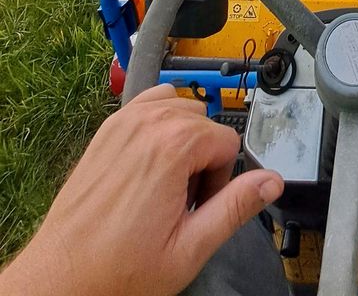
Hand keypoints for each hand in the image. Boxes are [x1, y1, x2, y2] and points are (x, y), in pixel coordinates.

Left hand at [0, 84, 283, 295]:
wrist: (61, 278)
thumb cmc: (118, 270)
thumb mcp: (189, 249)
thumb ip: (235, 208)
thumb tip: (271, 181)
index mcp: (173, 147)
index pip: (227, 141)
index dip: (221, 178)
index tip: (200, 206)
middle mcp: (148, 123)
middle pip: (205, 123)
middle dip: (203, 158)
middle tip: (182, 202)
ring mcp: (123, 122)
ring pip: (180, 110)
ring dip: (183, 139)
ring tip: (167, 183)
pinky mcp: (107, 130)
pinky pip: (150, 104)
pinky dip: (160, 123)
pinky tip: (151, 161)